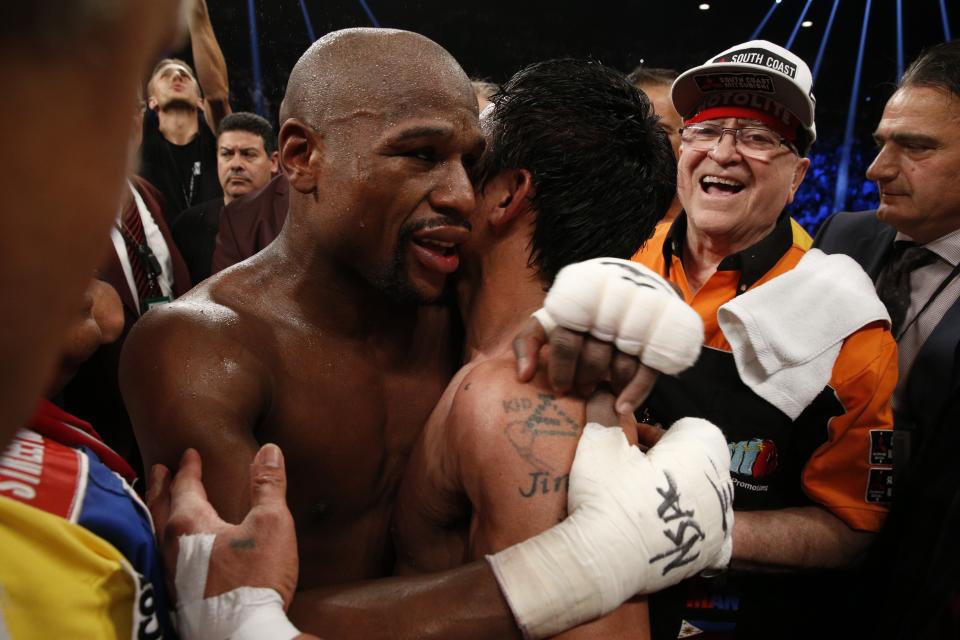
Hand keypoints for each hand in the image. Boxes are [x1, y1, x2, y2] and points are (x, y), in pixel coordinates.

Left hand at [147, 444, 297, 606]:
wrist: (241, 636)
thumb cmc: (255, 579)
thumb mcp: (271, 524)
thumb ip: (269, 486)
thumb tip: (269, 450)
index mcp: (190, 524)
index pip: (184, 486)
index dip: (188, 468)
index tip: (189, 454)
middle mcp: (170, 548)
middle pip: (158, 509)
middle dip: (159, 487)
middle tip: (158, 471)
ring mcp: (170, 576)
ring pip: (156, 535)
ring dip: (156, 515)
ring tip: (160, 507)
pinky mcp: (176, 599)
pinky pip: (162, 559)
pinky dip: (163, 543)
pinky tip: (173, 552)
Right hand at [487, 411, 733, 637]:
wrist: (609, 562)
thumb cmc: (609, 493)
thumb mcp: (600, 443)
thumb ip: (602, 411)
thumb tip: (598, 388)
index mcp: (701, 448)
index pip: (680, 428)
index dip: (648, 436)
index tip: (626, 447)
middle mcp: (719, 480)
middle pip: (686, 461)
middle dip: (658, 464)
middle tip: (624, 474)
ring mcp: (717, 519)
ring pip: (690, 493)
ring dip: (665, 493)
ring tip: (631, 504)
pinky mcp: (707, 550)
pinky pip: (690, 527)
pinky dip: (671, 525)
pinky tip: (644, 532)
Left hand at [514, 258, 701, 414]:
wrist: (628, 292)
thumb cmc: (578, 317)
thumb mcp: (548, 321)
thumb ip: (528, 341)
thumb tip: (524, 376)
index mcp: (578, 303)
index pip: (566, 340)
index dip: (560, 369)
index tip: (559, 388)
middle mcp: (609, 311)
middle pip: (594, 356)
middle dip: (584, 378)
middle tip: (580, 389)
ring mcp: (636, 324)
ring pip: (622, 364)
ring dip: (609, 386)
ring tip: (601, 392)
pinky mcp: (656, 338)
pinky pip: (648, 370)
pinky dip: (635, 392)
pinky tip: (621, 407)